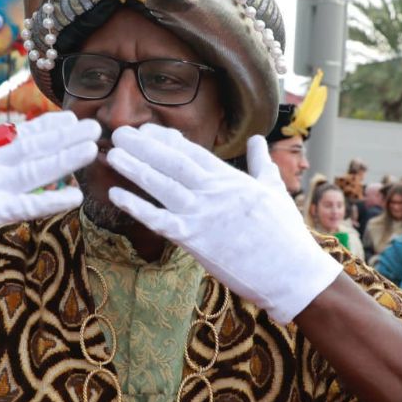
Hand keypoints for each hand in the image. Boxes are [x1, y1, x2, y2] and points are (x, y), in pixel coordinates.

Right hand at [0, 110, 97, 271]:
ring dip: (67, 157)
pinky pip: (26, 205)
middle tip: (94, 124)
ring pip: (35, 168)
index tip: (68, 118)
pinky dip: (53, 200)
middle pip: (31, 145)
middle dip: (65, 135)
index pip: (16, 135)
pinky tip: (76, 197)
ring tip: (92, 147)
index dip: (46, 127)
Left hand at [106, 126, 341, 322]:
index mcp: (230, 179)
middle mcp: (212, 193)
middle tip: (119, 131)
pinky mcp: (194, 240)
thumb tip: (258, 140)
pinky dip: (136, 207)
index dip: (166, 139)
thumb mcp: (274, 189)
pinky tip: (116, 196)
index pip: (192, 152)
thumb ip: (261, 162)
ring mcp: (201, 215)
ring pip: (161, 186)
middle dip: (144, 146)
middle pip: (172, 162)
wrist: (290, 272)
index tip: (146, 129)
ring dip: (134, 168)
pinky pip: (158, 221)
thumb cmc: (285, 233)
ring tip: (112, 154)